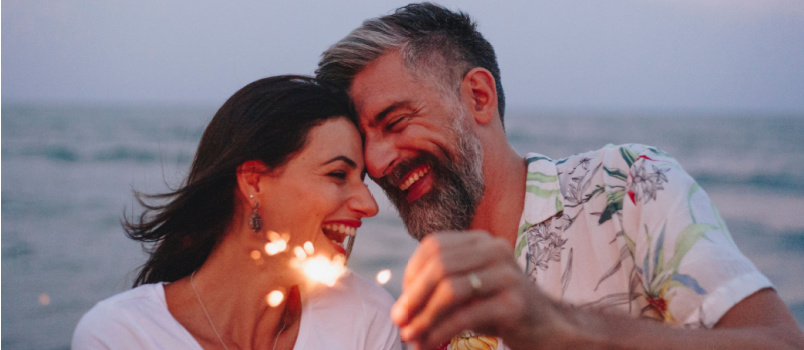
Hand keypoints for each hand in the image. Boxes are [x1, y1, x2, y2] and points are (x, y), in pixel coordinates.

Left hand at [391, 231, 567, 348]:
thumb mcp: (469, 290)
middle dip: (413, 296)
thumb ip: (440, 287)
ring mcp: (508, 275)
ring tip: (410, 335)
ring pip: (451, 289)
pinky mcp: (514, 303)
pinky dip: (441, 330)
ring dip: (424, 316)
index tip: (403, 301)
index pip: (434, 246)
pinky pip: (467, 315)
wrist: (547, 328)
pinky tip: (429, 342)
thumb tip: (400, 309)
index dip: (411, 273)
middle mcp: (496, 250)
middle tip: (398, 320)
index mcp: (481, 240)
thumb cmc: (499, 309)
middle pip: (440, 265)